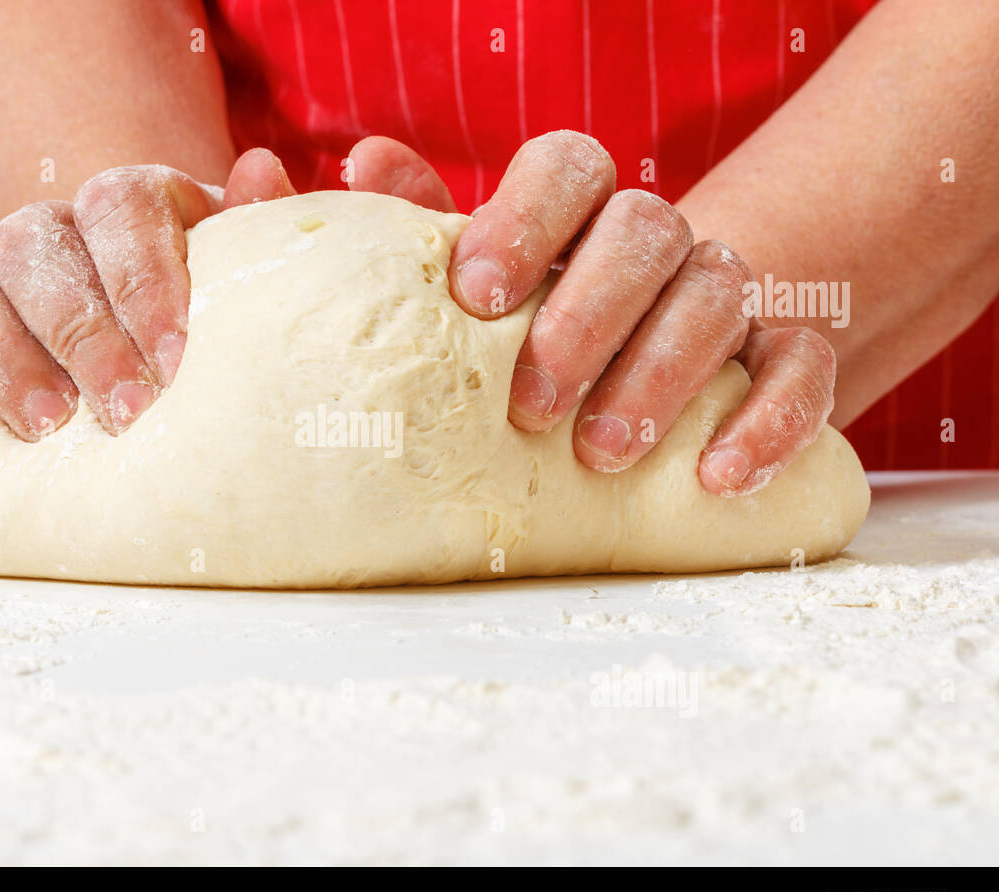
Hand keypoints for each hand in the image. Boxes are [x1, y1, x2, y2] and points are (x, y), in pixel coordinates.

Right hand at [0, 151, 296, 441]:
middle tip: (121, 408)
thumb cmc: (200, 317)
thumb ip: (256, 225)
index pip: (120, 204)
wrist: (143, 344)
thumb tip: (259, 170)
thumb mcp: (239, 274)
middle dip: (77, 332)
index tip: (173, 361)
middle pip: (32, 243)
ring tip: (45, 426)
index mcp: (129, 203)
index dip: (143, 279)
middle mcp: (49, 224)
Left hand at [344, 132, 836, 496]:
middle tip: (531, 408)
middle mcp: (655, 243)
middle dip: (586, 317)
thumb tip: (338, 163)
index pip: (569, 167)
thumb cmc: (527, 340)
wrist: (635, 386)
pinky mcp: (782, 358)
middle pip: (646, 229)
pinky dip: (767, 420)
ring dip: (662, 375)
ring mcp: (724, 296)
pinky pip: (802, 367)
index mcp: (578, 213)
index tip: (477, 297)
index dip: (526, 219)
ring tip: (602, 455)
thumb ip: (413, 235)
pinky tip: (718, 479)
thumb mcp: (471, 293)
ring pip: (720, 294)